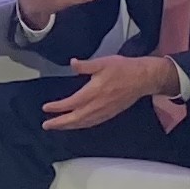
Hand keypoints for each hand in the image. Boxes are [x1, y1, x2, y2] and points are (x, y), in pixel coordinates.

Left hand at [43, 52, 180, 129]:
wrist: (144, 78)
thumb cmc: (124, 69)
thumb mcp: (103, 62)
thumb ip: (85, 65)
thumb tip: (72, 63)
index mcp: (94, 92)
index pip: (71, 103)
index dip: (57, 107)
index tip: (46, 108)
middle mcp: (98, 105)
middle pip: (74, 119)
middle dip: (59, 123)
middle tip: (46, 125)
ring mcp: (104, 112)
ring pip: (83, 123)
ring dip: (69, 126)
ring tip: (57, 126)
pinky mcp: (110, 114)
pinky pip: (92, 123)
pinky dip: (81, 126)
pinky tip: (76, 125)